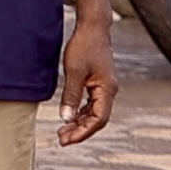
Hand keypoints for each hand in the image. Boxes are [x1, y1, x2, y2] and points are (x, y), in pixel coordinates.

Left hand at [52, 11, 113, 148]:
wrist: (92, 28)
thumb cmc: (83, 46)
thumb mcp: (74, 71)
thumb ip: (71, 95)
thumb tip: (65, 118)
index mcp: (107, 90)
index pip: (98, 120)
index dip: (83, 132)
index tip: (66, 140)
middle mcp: (109, 91)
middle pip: (97, 119)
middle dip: (80, 131)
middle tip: (61, 139)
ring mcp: (105, 88)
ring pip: (94, 113)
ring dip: (80, 123)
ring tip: (62, 132)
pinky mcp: (99, 84)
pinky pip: (92, 105)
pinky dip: (81, 113)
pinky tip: (69, 117)